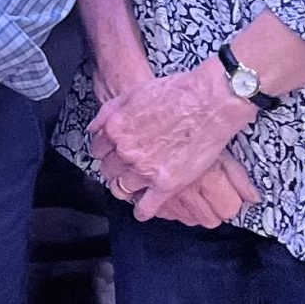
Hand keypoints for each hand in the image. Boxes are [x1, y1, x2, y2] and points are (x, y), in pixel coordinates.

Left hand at [91, 62, 255, 216]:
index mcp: (115, 130)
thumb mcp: (133, 94)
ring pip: (123, 189)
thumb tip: (94, 129)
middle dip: (115, 169)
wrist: (210, 102)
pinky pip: (146, 206)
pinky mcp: (166, 184)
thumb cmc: (176, 93)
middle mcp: (126, 152)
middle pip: (109, 170)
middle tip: (125, 168)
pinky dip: (142, 211)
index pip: (98, 150)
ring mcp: (145, 170)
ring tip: (133, 186)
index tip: (113, 154)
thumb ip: (108, 113)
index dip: (107, 152)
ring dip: (126, 188)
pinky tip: (143, 210)